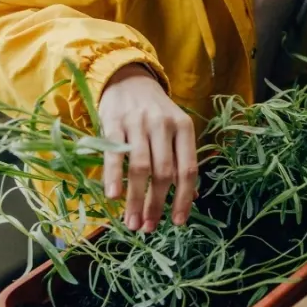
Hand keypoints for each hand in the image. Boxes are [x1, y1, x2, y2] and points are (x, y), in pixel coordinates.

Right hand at [99, 64, 197, 231]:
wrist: (128, 78)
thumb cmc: (154, 111)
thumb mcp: (174, 130)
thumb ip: (181, 160)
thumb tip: (192, 197)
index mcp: (184, 128)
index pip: (188, 169)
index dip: (184, 198)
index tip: (177, 222)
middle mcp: (163, 125)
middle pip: (163, 172)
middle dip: (156, 204)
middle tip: (148, 228)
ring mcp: (138, 123)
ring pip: (140, 168)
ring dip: (135, 199)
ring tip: (132, 222)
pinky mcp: (114, 122)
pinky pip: (114, 155)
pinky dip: (113, 178)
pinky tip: (113, 198)